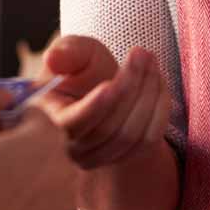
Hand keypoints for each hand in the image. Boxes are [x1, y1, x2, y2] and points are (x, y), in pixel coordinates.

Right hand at [39, 35, 170, 169]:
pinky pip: (149, 141)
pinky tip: (158, 80)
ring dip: (148, 94)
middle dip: (129, 87)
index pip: (72, 123)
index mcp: (50, 120)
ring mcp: (99, 157)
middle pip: (109, 129)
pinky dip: (159, 109)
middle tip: (141, 52)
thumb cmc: (81, 67)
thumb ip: (64, 52)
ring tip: (151, 60)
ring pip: (132, 135)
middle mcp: (72, 147)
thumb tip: (52, 60)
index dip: (94, 106)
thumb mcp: (72, 52)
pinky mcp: (124, 158)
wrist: (99, 85)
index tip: (110, 82)